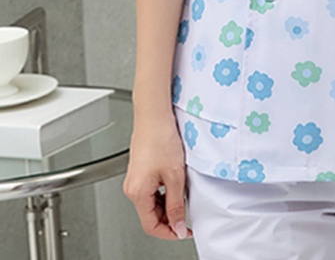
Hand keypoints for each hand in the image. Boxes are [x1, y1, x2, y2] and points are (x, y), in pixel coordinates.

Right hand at [122, 115, 193, 240]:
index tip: (184, 232)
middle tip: (187, 218)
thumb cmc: (161, 139)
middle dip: (169, 220)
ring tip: (184, 199)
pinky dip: (164, 194)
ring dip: (168, 206)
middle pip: (150, 216)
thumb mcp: (175, 176)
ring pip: (152, 203)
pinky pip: (152, 191)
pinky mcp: (141, 170)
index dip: (169, 233)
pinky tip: (176, 186)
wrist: (154, 115)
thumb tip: (178, 226)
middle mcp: (132, 188)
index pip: (151, 226)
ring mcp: (135, 179)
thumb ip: (177, 205)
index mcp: (137, 193)